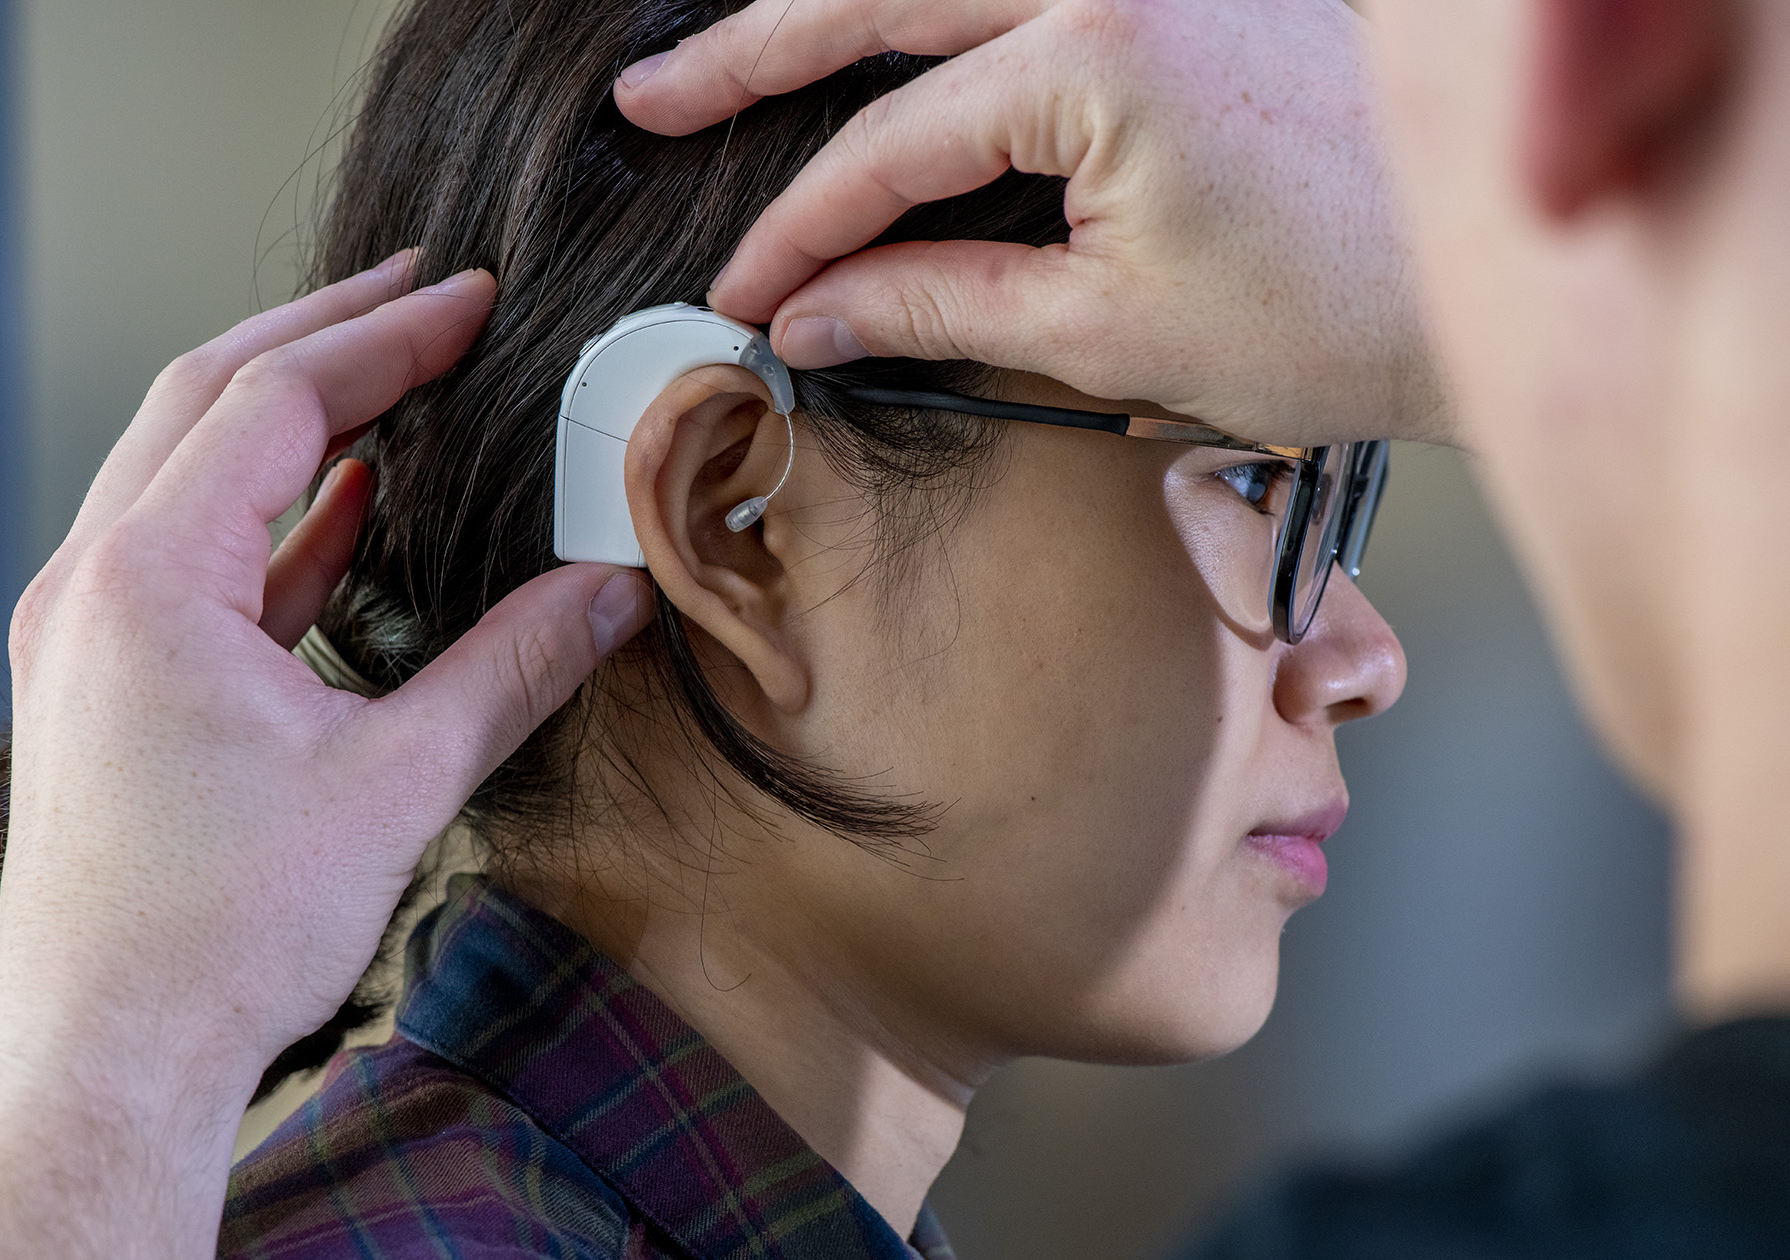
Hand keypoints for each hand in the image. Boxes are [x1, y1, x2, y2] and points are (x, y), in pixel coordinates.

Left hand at [0, 253, 653, 1259]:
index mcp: (149, 582)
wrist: (113, 1055)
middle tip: (418, 288)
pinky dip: (271, 510)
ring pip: (184, 464)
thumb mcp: (398, 785)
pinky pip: (191, 550)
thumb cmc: (219, 935)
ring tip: (389, 370)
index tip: (468, 302)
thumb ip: (512, 669)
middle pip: (206, 397)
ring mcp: (85, 630)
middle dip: (321, 331)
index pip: (275, 402)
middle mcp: (92, 584)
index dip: (385, 340)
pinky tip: (348, 500)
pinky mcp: (103, 677)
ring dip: (287, 410)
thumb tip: (611, 594)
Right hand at [616, 0, 1450, 444]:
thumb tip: (812, 315)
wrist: (1501, 274)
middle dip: (752, 51)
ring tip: (733, 55)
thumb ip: (940, 304)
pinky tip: (884, 38)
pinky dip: (938, 12)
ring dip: (835, 8)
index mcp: (1100, 51)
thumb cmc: (1338, 315)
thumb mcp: (1111, 334)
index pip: (894, 144)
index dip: (802, 229)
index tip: (743, 296)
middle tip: (651, 98)